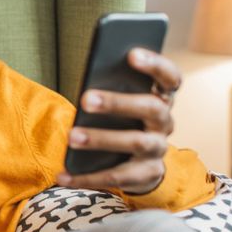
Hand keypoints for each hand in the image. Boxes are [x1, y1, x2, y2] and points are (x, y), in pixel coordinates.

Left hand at [58, 48, 181, 194]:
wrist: (140, 164)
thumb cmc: (121, 119)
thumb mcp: (120, 102)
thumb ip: (111, 89)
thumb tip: (86, 86)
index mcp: (161, 97)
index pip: (170, 78)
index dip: (155, 65)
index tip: (131, 54)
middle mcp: (165, 122)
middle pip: (151, 108)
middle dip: (118, 102)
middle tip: (85, 99)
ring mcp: (158, 149)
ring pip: (135, 142)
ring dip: (101, 138)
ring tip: (72, 136)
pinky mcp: (146, 174)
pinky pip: (117, 177)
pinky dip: (87, 178)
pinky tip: (62, 176)